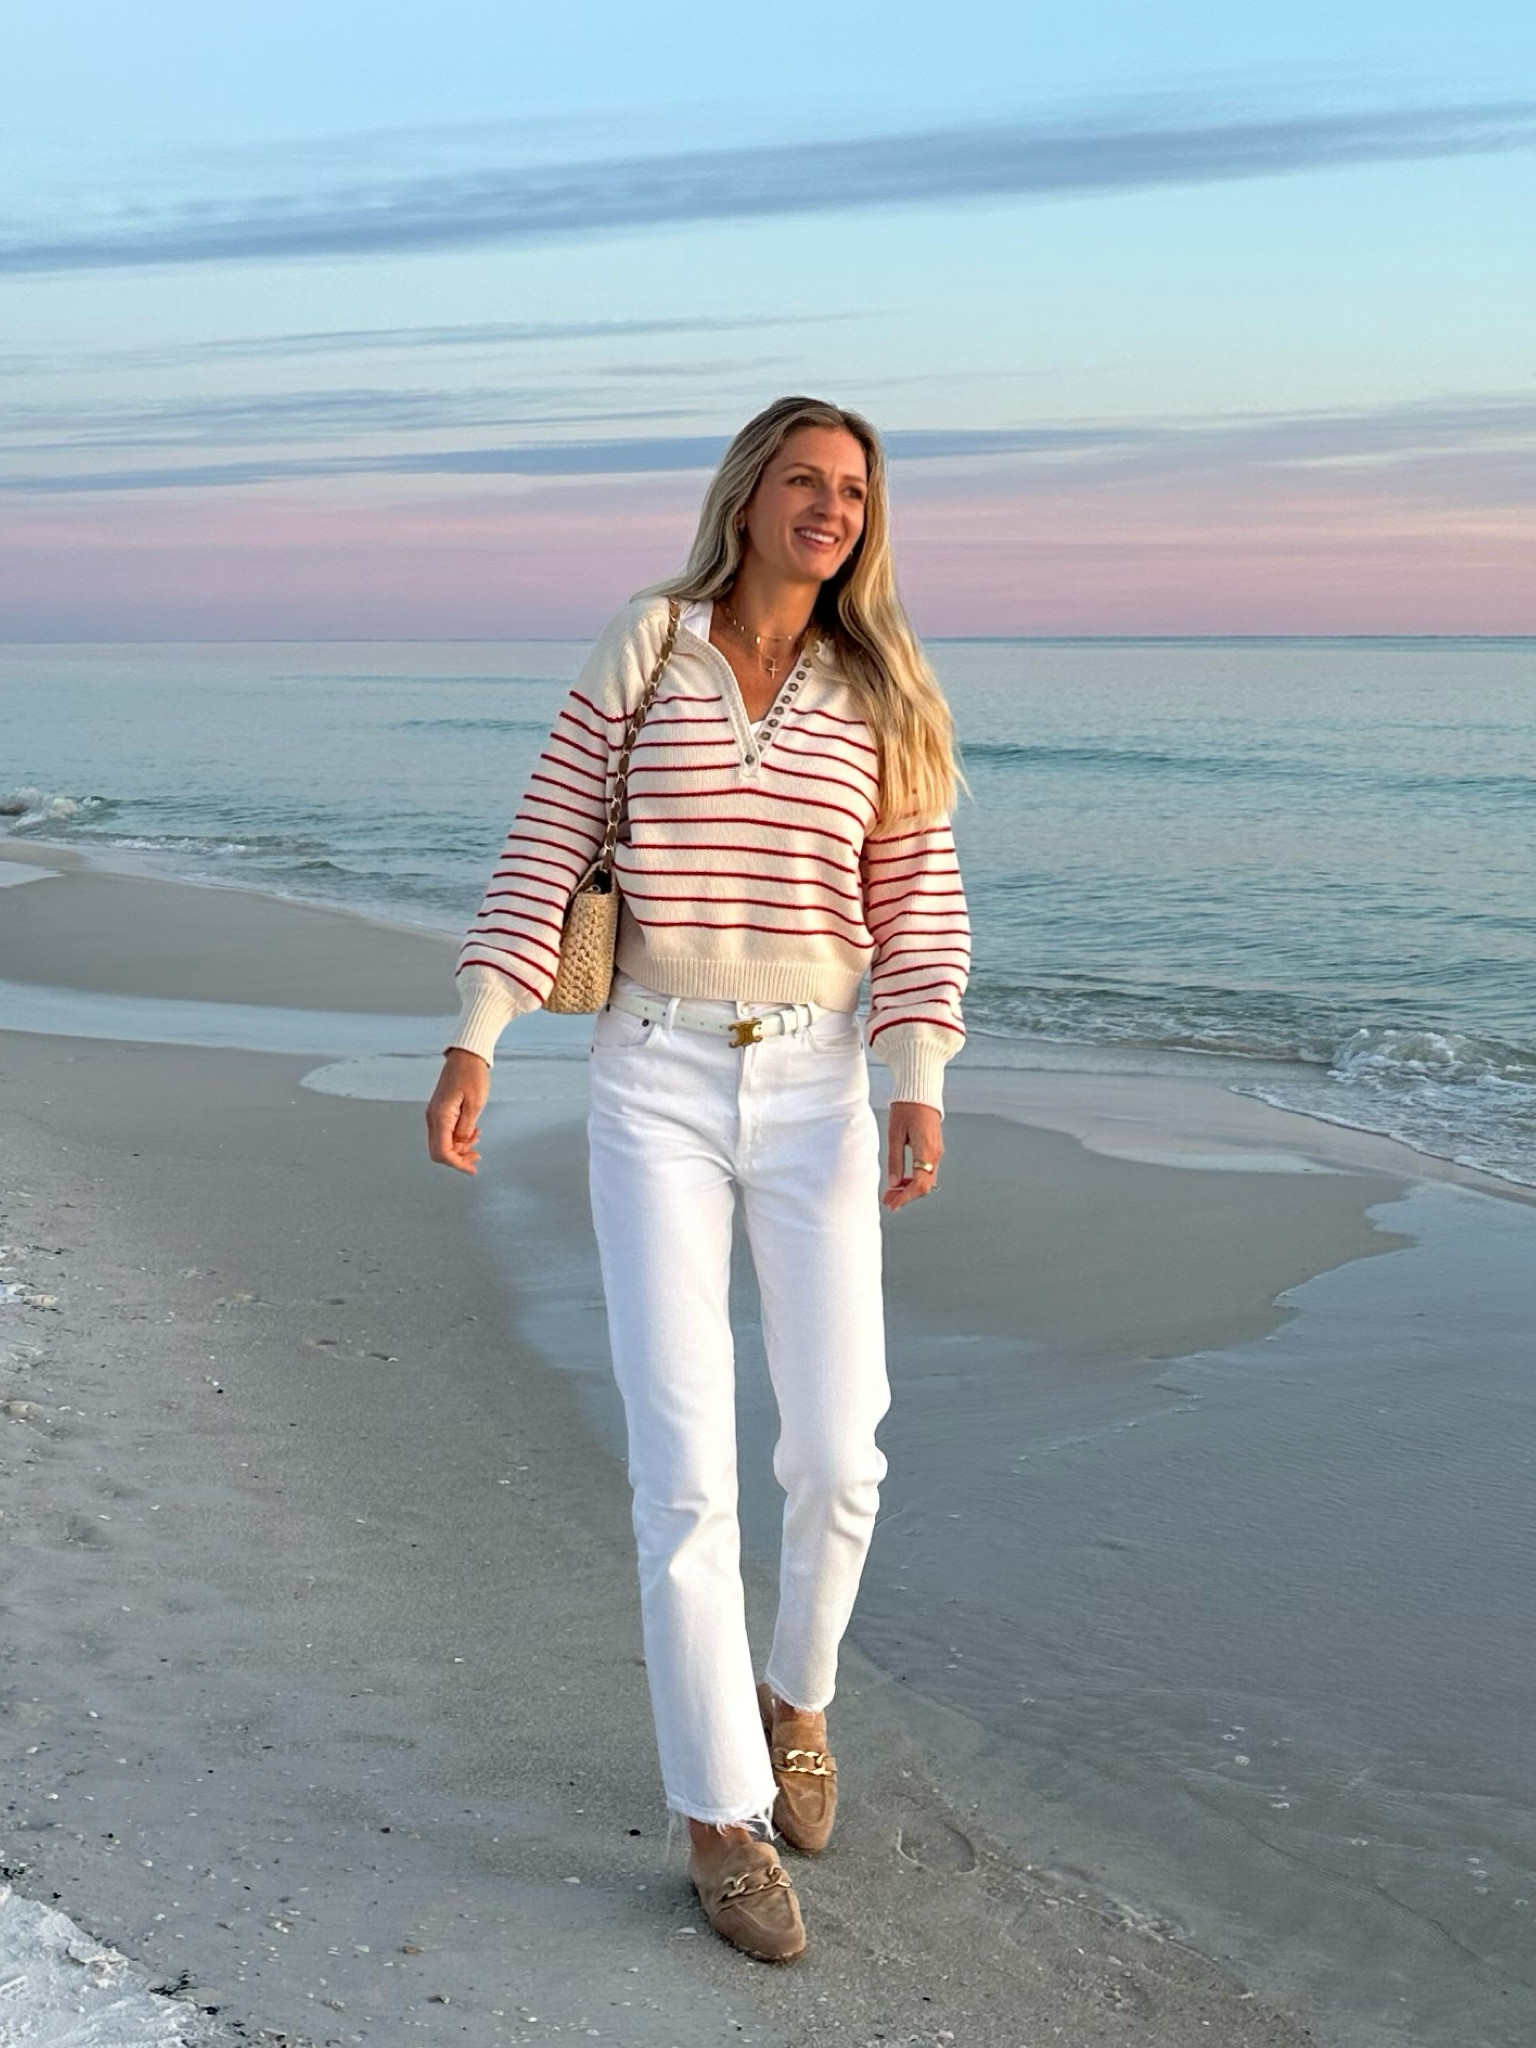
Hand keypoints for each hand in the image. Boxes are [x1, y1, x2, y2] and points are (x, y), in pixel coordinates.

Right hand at [426, 1048, 489, 1174]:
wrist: (466, 1056)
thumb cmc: (472, 1075)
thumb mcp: (475, 1104)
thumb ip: (466, 1128)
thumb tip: (461, 1144)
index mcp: (440, 1117)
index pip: (442, 1151)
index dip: (457, 1164)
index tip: (472, 1169)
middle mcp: (433, 1118)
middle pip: (439, 1151)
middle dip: (458, 1158)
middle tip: (477, 1157)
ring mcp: (435, 1115)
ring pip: (442, 1143)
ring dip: (460, 1148)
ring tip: (478, 1139)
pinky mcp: (440, 1111)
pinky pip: (446, 1132)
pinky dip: (458, 1137)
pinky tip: (473, 1132)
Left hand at [883, 1100, 942, 1211]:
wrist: (921, 1091)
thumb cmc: (907, 1107)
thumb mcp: (895, 1134)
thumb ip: (895, 1160)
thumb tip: (894, 1183)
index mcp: (927, 1151)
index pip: (919, 1185)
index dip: (905, 1198)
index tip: (892, 1205)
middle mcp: (935, 1154)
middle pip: (924, 1186)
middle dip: (906, 1197)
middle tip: (888, 1200)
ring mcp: (937, 1152)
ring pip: (926, 1180)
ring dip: (909, 1189)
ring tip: (891, 1192)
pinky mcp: (934, 1148)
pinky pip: (927, 1171)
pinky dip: (914, 1180)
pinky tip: (901, 1180)